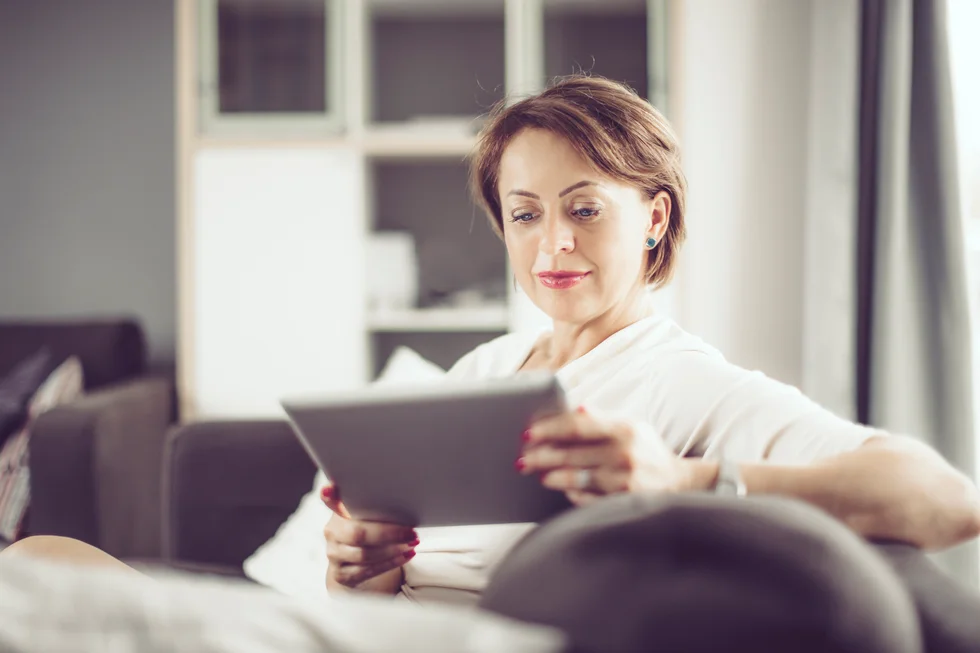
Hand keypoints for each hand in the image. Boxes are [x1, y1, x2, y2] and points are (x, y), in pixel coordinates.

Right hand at [321, 484, 418, 593]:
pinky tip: (405, 556)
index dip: (329, 495)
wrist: (353, 562)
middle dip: (388, 533)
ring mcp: (334, 555)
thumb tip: (401, 493)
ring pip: (364, 555)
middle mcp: (332, 532)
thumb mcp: (367, 514)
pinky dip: (390, 563)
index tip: (330, 489)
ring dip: (392, 550)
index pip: (330, 500)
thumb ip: (373, 504)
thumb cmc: (367, 530)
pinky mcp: (342, 574)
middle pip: (358, 533)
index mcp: (337, 512)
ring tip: (411, 544)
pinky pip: (368, 571)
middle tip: (410, 532)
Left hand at [517, 406, 693, 504]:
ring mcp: (626, 480)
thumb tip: (573, 407)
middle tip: (521, 459)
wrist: (681, 483)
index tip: (527, 433)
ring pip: (577, 479)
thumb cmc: (646, 451)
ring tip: (538, 474)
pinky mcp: (625, 503)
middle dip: (541, 456)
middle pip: (572, 454)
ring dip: (552, 476)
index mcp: (624, 428)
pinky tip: (562, 489)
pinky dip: (572, 494)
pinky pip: (588, 500)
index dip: (549, 429)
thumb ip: (601, 418)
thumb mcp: (630, 426)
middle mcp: (625, 453)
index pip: (578, 425)